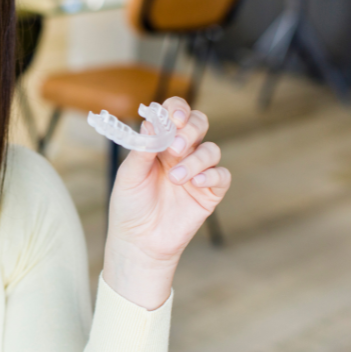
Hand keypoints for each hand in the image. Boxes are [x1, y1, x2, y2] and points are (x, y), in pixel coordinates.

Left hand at [103, 97, 230, 308]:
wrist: (138, 241)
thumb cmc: (130, 206)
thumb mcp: (129, 174)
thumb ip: (143, 148)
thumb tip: (153, 122)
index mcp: (160, 143)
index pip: (174, 115)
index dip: (177, 110)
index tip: (172, 118)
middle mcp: (181, 153)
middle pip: (199, 124)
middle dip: (191, 129)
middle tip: (176, 147)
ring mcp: (197, 172)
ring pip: (211, 149)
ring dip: (195, 159)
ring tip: (175, 178)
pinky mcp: (209, 193)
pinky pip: (221, 176)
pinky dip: (211, 176)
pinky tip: (195, 184)